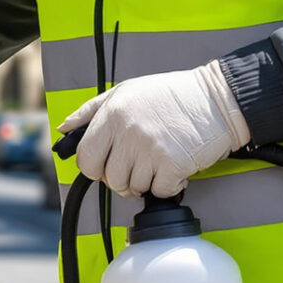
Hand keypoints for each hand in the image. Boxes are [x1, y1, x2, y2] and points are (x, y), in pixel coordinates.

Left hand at [63, 61, 250, 197]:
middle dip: (120, 179)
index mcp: (112, 115)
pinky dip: (168, 186)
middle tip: (134, 168)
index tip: (105, 165)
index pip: (85, 157)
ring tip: (156, 163)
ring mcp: (150, 151)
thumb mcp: (125, 91)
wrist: (217, 99)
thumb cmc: (172, 94)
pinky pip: (160, 191)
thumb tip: (65, 128)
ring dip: (145, 182)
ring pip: (133, 188)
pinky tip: (174, 168)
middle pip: (109, 179)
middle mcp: (128, 133)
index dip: (94, 167)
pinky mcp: (173, 165)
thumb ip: (91, 111)